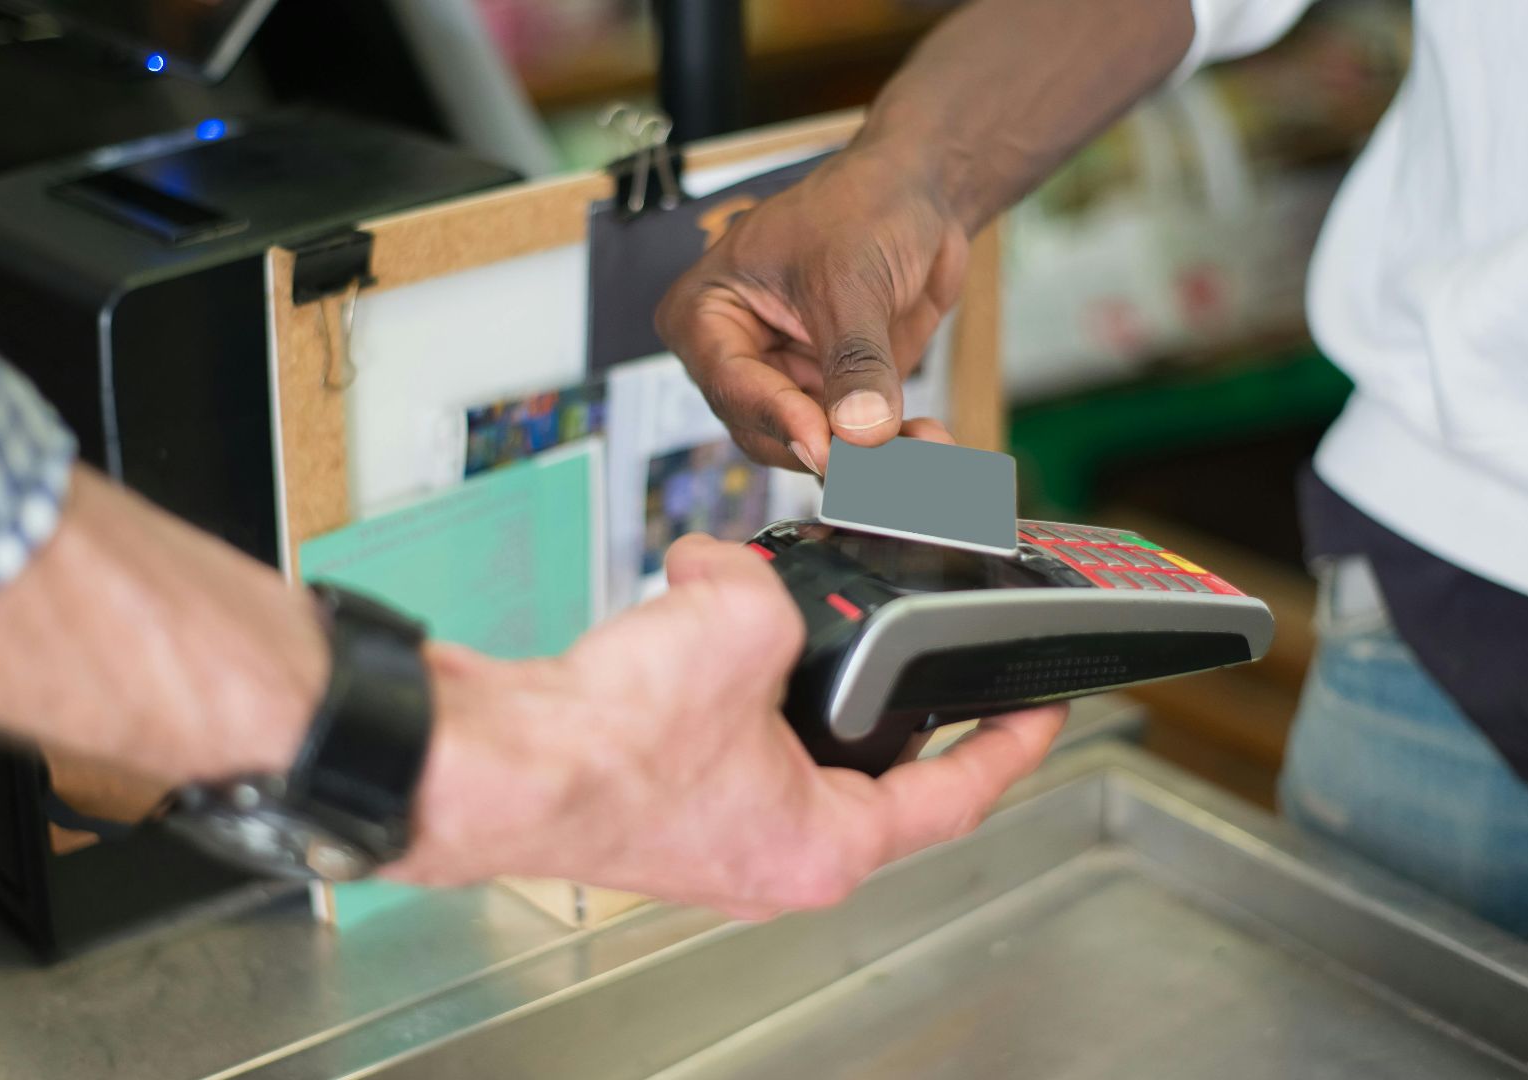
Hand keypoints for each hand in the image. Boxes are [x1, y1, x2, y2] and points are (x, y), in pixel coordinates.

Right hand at [390, 535, 1064, 918]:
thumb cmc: (602, 745)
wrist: (487, 765)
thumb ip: (768, 588)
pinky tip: (685, 630)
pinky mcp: (657, 807)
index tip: (1040, 710)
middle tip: (900, 644)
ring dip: (784, 679)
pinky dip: (717, 680)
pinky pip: (717, 737)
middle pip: (868, 771)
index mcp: (825, 842)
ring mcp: (713, 838)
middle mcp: (773, 854)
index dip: (1011, 745)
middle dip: (878, 696)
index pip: (957, 798)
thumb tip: (720, 573)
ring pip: (784, 745)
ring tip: (772, 621)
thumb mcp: (742, 629)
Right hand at [656, 145, 966, 475]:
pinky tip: (931, 442)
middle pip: (766, 431)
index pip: (731, 384)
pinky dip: (892, 447)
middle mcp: (735, 356)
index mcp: (705, 314)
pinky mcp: (829, 395)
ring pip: (814, 446)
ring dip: (870, 456)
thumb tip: (861, 431)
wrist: (918, 196)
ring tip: (924, 448)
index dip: (779, 418)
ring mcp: (783, 380)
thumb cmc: (862, 205)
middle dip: (830, 447)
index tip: (826, 446)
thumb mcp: (852, 279)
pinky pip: (853, 441)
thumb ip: (855, 360)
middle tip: (882, 463)